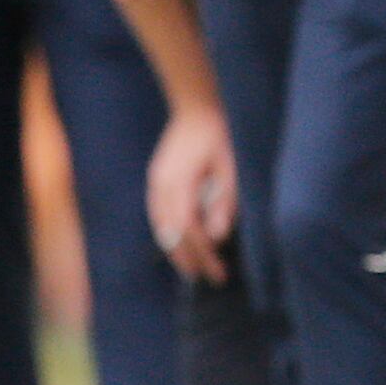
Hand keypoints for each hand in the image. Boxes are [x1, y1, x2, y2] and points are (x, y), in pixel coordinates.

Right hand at [145, 108, 237, 282]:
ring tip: (194, 269)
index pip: (188, 228)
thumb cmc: (220, 134)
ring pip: (160, 227)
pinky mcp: (155, 179)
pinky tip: (181, 245)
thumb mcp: (231, 166)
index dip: (203, 253)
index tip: (219, 271)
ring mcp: (154, 181)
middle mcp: (160, 184)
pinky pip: (158, 215)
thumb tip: (218, 237)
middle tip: (209, 277)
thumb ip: (224, 201)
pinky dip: (169, 234)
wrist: (196, 106)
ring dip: (176, 250)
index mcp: (178, 180)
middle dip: (190, 258)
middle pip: (171, 233)